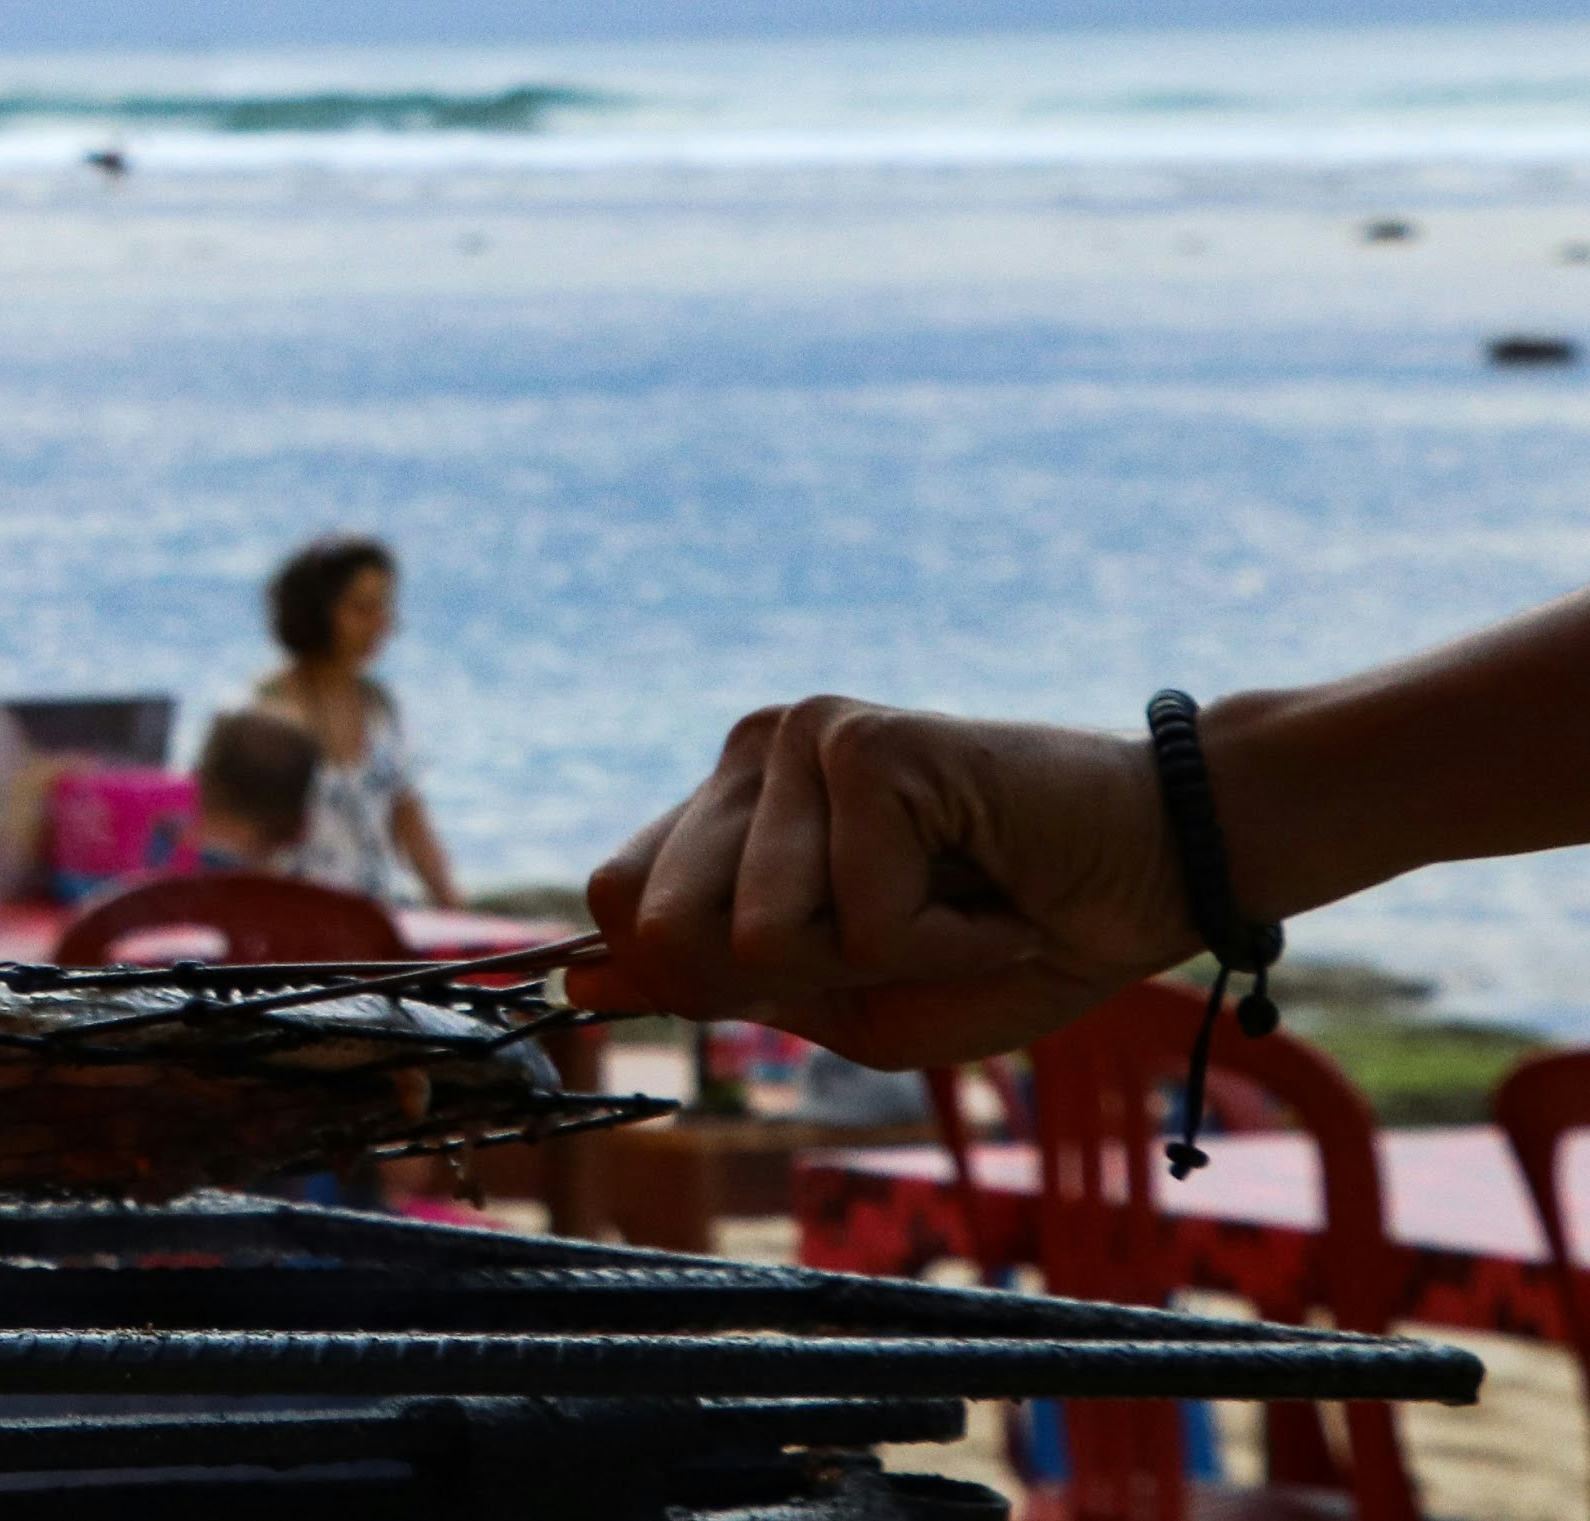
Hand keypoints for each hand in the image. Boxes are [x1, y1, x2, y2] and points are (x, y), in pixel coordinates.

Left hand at [568, 696, 1193, 1066]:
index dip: (693, 975)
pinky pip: (862, 920)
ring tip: (955, 905)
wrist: (1158, 881)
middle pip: (668, 930)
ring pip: (760, 934)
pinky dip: (945, 941)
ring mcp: (799, 737)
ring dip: (883, 962)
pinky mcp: (865, 741)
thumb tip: (574, 979)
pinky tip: (994, 886)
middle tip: (901, 935)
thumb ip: (714, 986)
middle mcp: (746, 753)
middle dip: (792, 978)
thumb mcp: (844, 996)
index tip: (820, 967)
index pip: (621, 903)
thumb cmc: (1007, 941)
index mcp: (728, 807)